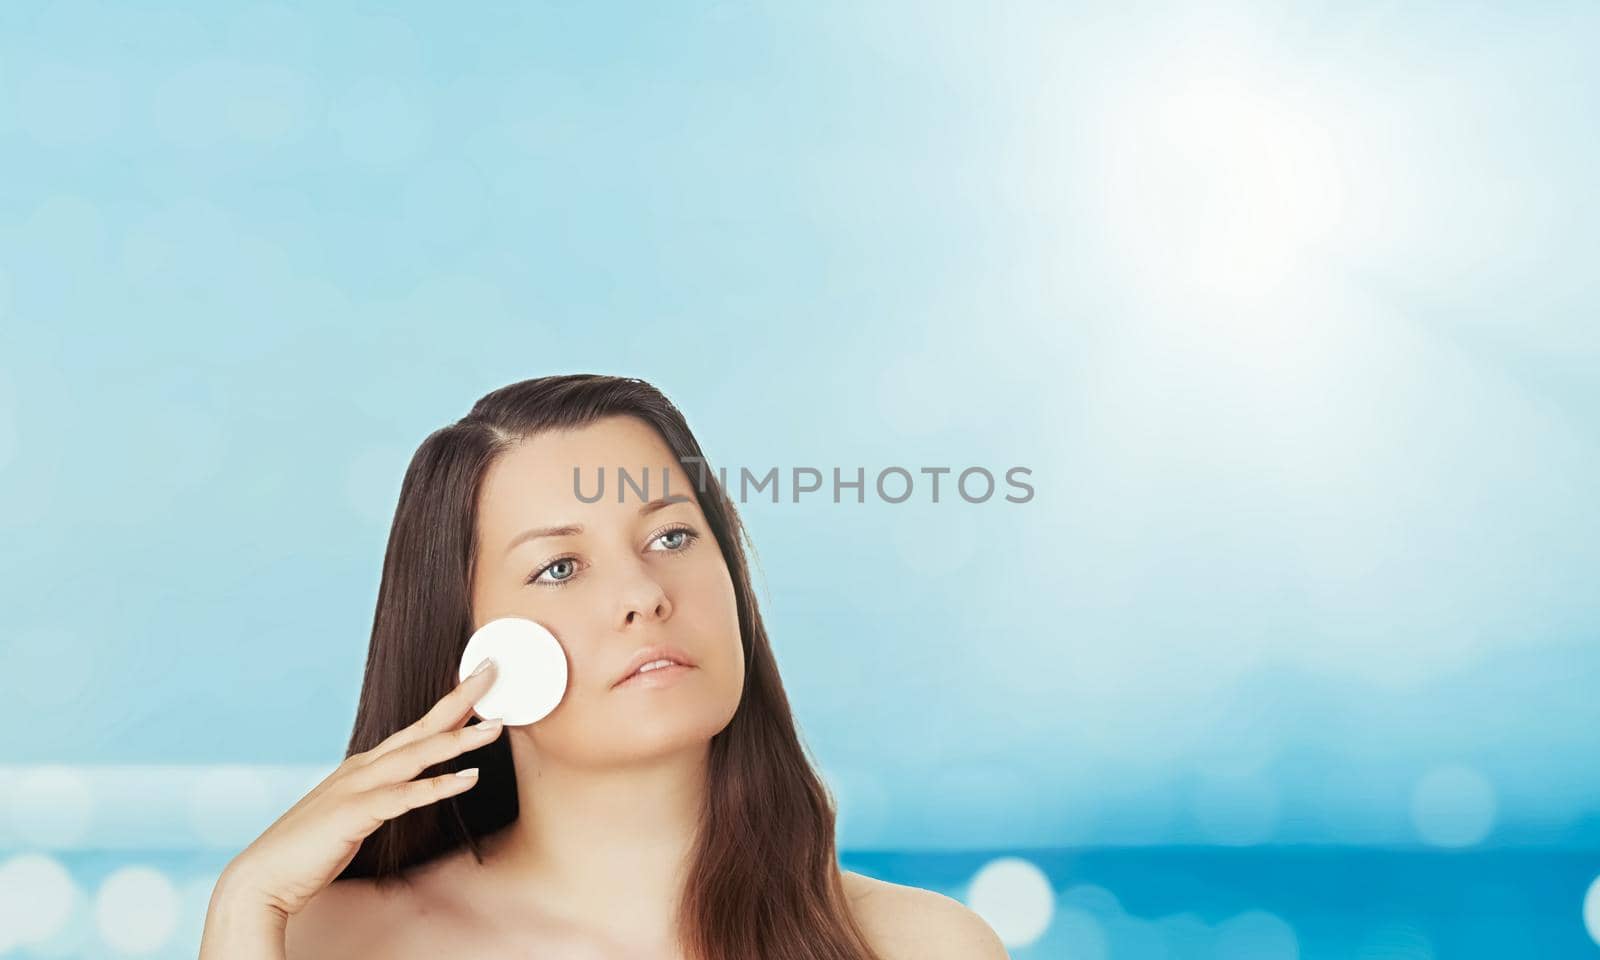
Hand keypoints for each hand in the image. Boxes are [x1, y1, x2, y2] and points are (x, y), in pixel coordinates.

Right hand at [219, 657, 502, 918]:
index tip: (480, 683)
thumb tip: (409, 789)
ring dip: (457, 739)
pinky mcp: (354, 814)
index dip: (450, 705)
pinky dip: (436, 786)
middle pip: (421, 728)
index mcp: (364, 766)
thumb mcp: (355, 812)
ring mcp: (357, 788)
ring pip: (416, 755)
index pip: (416, 729)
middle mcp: (362, 768)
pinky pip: (403, 797)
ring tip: (494, 726)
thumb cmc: (311, 848)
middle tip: (492, 673)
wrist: (264, 877)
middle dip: (459, 700)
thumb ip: (382, 796)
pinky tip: (468, 779)